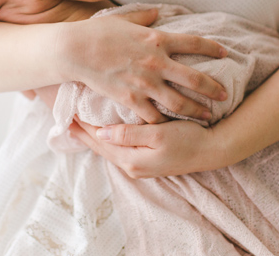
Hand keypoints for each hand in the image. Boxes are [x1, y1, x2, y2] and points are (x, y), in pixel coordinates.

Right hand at [55, 8, 227, 123]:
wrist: (74, 50)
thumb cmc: (96, 32)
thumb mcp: (123, 19)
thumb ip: (143, 17)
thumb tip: (157, 14)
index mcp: (157, 39)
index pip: (195, 43)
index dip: (213, 48)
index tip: (224, 53)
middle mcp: (157, 62)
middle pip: (195, 79)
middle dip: (213, 88)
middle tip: (224, 95)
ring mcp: (145, 83)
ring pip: (179, 103)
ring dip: (196, 111)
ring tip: (206, 117)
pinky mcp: (130, 99)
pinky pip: (152, 116)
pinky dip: (163, 123)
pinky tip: (170, 127)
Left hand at [68, 116, 218, 177]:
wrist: (213, 151)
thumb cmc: (189, 139)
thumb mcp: (159, 135)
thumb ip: (129, 134)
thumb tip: (101, 132)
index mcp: (131, 159)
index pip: (99, 142)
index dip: (82, 127)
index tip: (67, 112)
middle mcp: (132, 165)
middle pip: (100, 146)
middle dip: (83, 132)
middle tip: (66, 116)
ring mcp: (139, 164)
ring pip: (109, 147)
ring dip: (94, 135)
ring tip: (79, 122)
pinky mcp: (147, 160)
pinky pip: (120, 147)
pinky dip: (108, 137)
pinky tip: (104, 130)